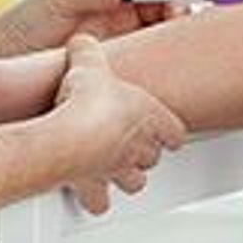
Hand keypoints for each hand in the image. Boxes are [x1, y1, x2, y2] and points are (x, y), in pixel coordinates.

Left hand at [0, 0, 197, 56]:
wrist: (6, 57)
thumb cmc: (27, 23)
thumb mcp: (57, 2)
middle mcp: (115, 7)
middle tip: (182, 8)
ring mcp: (119, 32)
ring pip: (158, 24)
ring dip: (173, 22)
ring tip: (179, 25)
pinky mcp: (118, 57)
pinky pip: (148, 50)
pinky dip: (164, 48)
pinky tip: (172, 51)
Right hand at [53, 34, 185, 214]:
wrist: (67, 136)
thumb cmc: (88, 103)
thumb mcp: (89, 63)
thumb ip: (89, 50)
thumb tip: (82, 42)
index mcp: (152, 118)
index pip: (176, 132)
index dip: (169, 130)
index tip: (164, 128)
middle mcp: (140, 148)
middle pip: (153, 157)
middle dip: (143, 151)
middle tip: (130, 140)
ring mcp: (119, 170)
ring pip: (135, 182)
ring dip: (126, 176)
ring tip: (114, 166)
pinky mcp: (95, 187)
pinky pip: (100, 201)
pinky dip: (96, 197)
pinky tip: (89, 188)